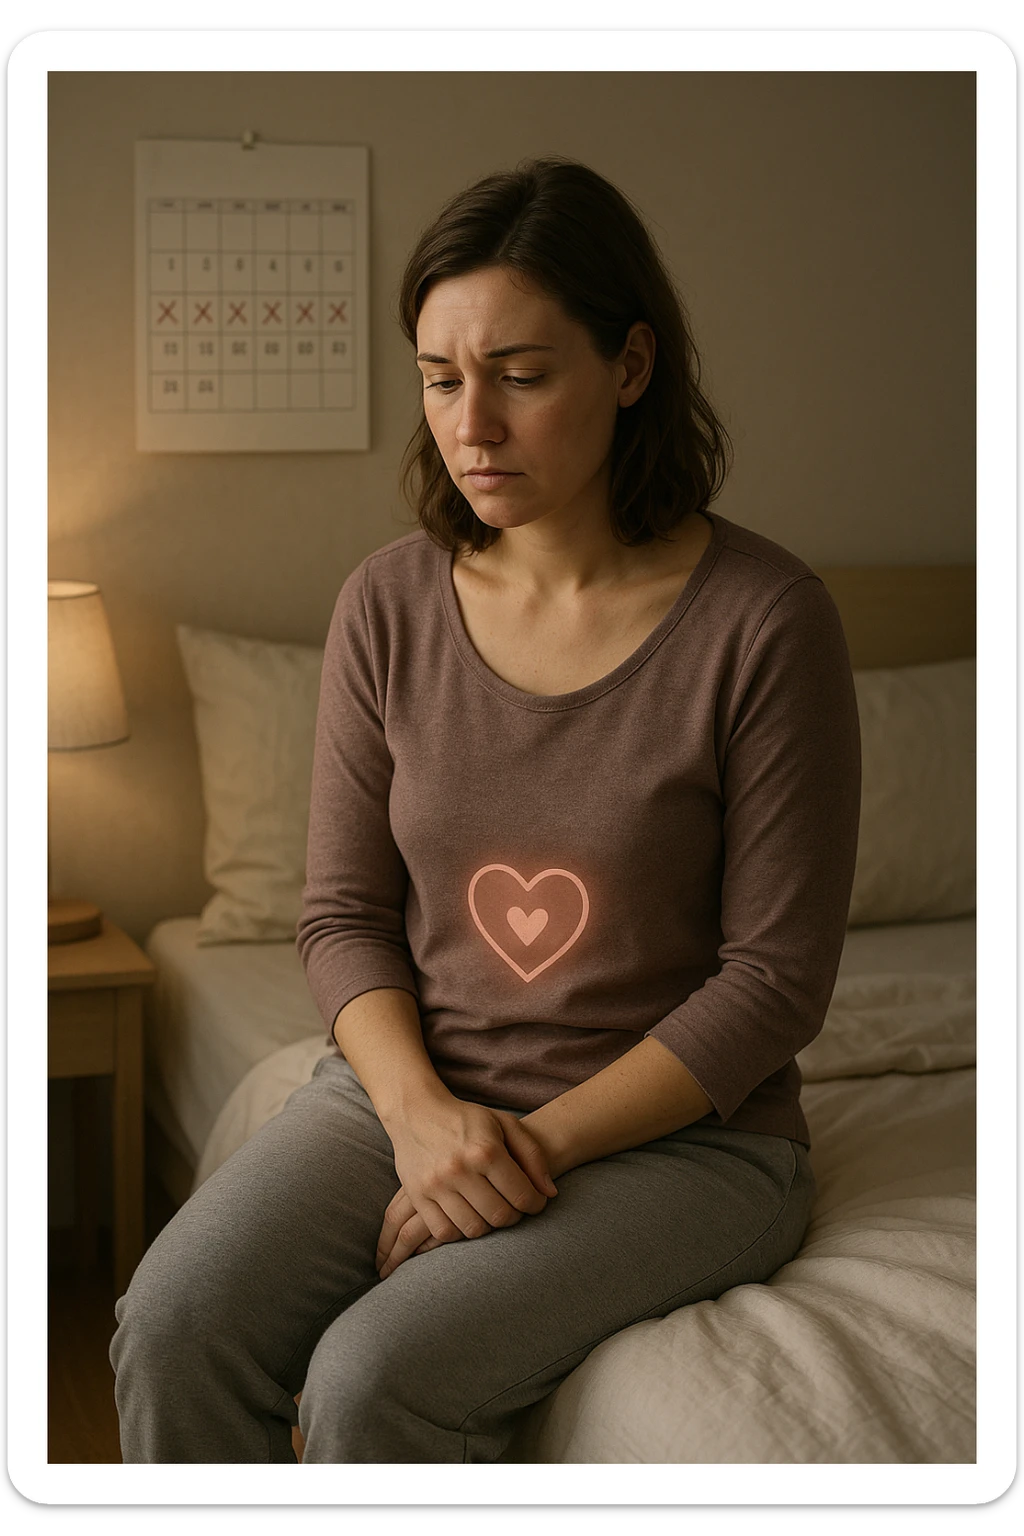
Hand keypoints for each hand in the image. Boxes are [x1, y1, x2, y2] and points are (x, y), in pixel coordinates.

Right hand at [376, 1098, 557, 1278]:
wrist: (415, 1111)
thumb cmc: (466, 1119)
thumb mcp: (504, 1124)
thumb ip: (533, 1155)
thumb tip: (550, 1193)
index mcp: (486, 1150)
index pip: (522, 1196)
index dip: (535, 1204)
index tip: (535, 1201)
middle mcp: (460, 1169)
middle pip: (499, 1216)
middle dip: (514, 1217)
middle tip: (514, 1207)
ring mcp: (436, 1185)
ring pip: (473, 1229)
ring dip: (488, 1226)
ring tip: (491, 1211)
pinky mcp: (418, 1196)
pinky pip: (444, 1231)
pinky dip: (460, 1231)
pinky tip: (467, 1215)